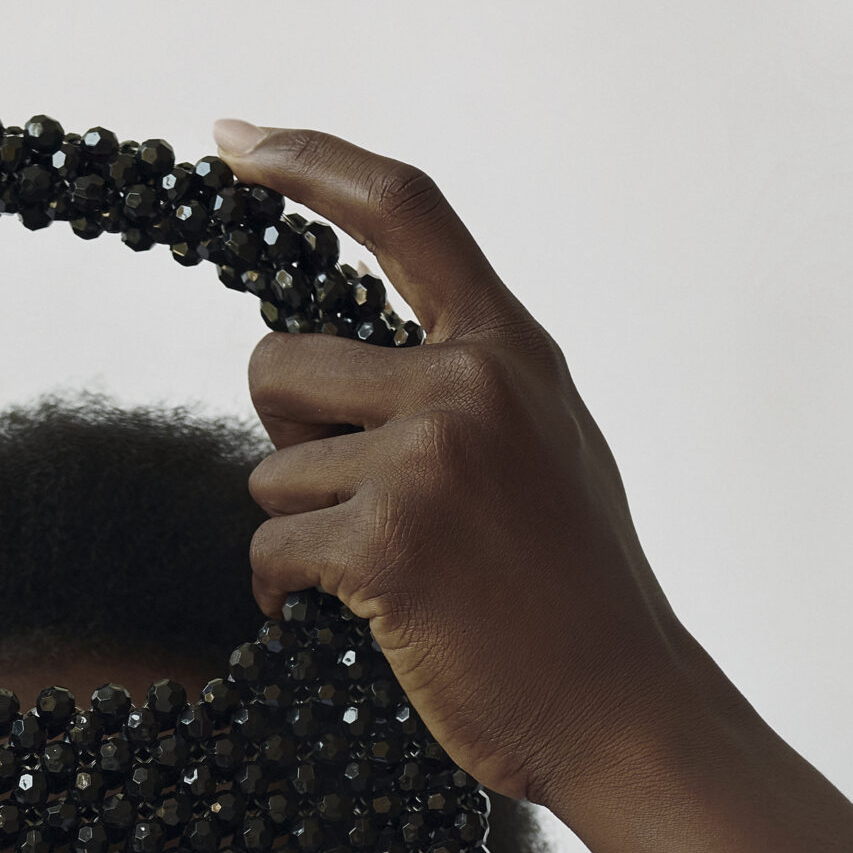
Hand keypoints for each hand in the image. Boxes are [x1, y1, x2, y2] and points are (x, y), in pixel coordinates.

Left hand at [216, 120, 707, 812]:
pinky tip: (352, 620)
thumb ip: (465, 390)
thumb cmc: (574, 601)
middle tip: (357, 510)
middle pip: (279, 365)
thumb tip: (356, 378)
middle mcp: (467, 383)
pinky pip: (270, 548)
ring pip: (270, 473)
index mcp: (508, 349)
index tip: (231, 143)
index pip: (403, 211)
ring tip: (389, 582)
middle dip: (287, 443)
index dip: (308, 163)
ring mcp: (427, 459)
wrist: (621, 710)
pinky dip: (286, 594)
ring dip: (301, 536)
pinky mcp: (385, 542)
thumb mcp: (545, 450)